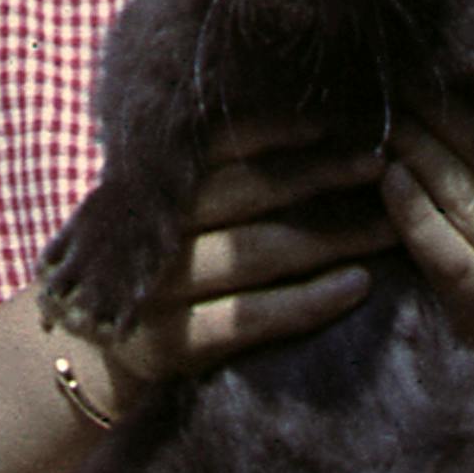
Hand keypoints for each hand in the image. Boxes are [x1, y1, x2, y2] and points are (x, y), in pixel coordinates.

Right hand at [51, 121, 396, 404]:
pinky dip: (308, 301)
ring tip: (389, 225)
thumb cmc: (150, 268)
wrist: (84, 353)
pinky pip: (251, 318)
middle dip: (320, 175)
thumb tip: (305, 126)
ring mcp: (160, 289)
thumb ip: (208, 173)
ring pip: (257, 252)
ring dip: (331, 237)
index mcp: (151, 187)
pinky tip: (357, 286)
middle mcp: (154, 231)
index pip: (219, 146)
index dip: (280, 130)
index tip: (340, 119)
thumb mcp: (162, 210)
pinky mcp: (174, 344)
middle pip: (247, 194)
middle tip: (382, 162)